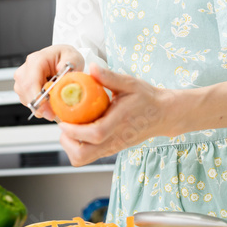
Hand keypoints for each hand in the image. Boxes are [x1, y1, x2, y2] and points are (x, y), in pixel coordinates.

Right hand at [12, 44, 84, 121]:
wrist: (62, 58)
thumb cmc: (65, 56)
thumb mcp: (73, 57)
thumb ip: (69, 62)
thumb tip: (61, 69)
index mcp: (36, 60)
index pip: (31, 81)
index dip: (38, 98)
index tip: (47, 110)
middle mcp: (26, 69)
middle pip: (25, 92)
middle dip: (39, 106)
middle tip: (53, 114)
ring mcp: (22, 79)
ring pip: (25, 98)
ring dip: (39, 106)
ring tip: (54, 105)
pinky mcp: (24, 87)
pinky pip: (28, 101)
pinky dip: (39, 105)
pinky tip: (49, 102)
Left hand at [57, 64, 175, 166]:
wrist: (163, 114)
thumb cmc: (147, 98)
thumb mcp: (130, 83)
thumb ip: (109, 76)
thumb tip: (91, 67)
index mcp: (119, 121)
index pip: (95, 134)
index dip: (74, 131)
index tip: (63, 121)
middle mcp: (115, 139)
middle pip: (83, 155)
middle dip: (67, 143)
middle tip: (65, 125)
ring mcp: (113, 147)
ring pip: (84, 158)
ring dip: (72, 145)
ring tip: (72, 127)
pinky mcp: (112, 149)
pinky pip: (90, 154)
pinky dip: (80, 145)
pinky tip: (83, 128)